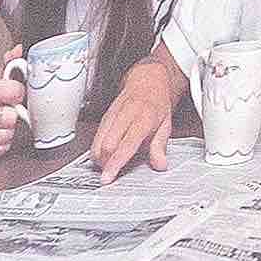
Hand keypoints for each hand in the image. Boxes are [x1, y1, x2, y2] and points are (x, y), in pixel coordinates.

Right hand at [0, 72, 26, 157]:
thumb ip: (10, 66)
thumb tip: (19, 50)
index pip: (14, 90)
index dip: (18, 94)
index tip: (14, 97)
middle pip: (13, 114)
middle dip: (13, 115)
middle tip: (6, 113)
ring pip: (10, 131)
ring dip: (10, 130)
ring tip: (2, 126)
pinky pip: (5, 145)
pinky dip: (5, 143)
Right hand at [85, 55, 187, 175]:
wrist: (147, 82)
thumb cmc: (156, 104)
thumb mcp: (166, 125)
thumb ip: (160, 146)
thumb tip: (160, 164)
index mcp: (143, 119)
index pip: (125, 145)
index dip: (115, 163)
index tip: (107, 177)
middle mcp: (124, 117)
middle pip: (106, 146)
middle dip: (106, 162)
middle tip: (113, 170)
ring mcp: (112, 117)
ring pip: (96, 143)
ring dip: (99, 157)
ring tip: (110, 162)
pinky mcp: (104, 118)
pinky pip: (95, 138)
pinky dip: (97, 149)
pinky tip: (106, 152)